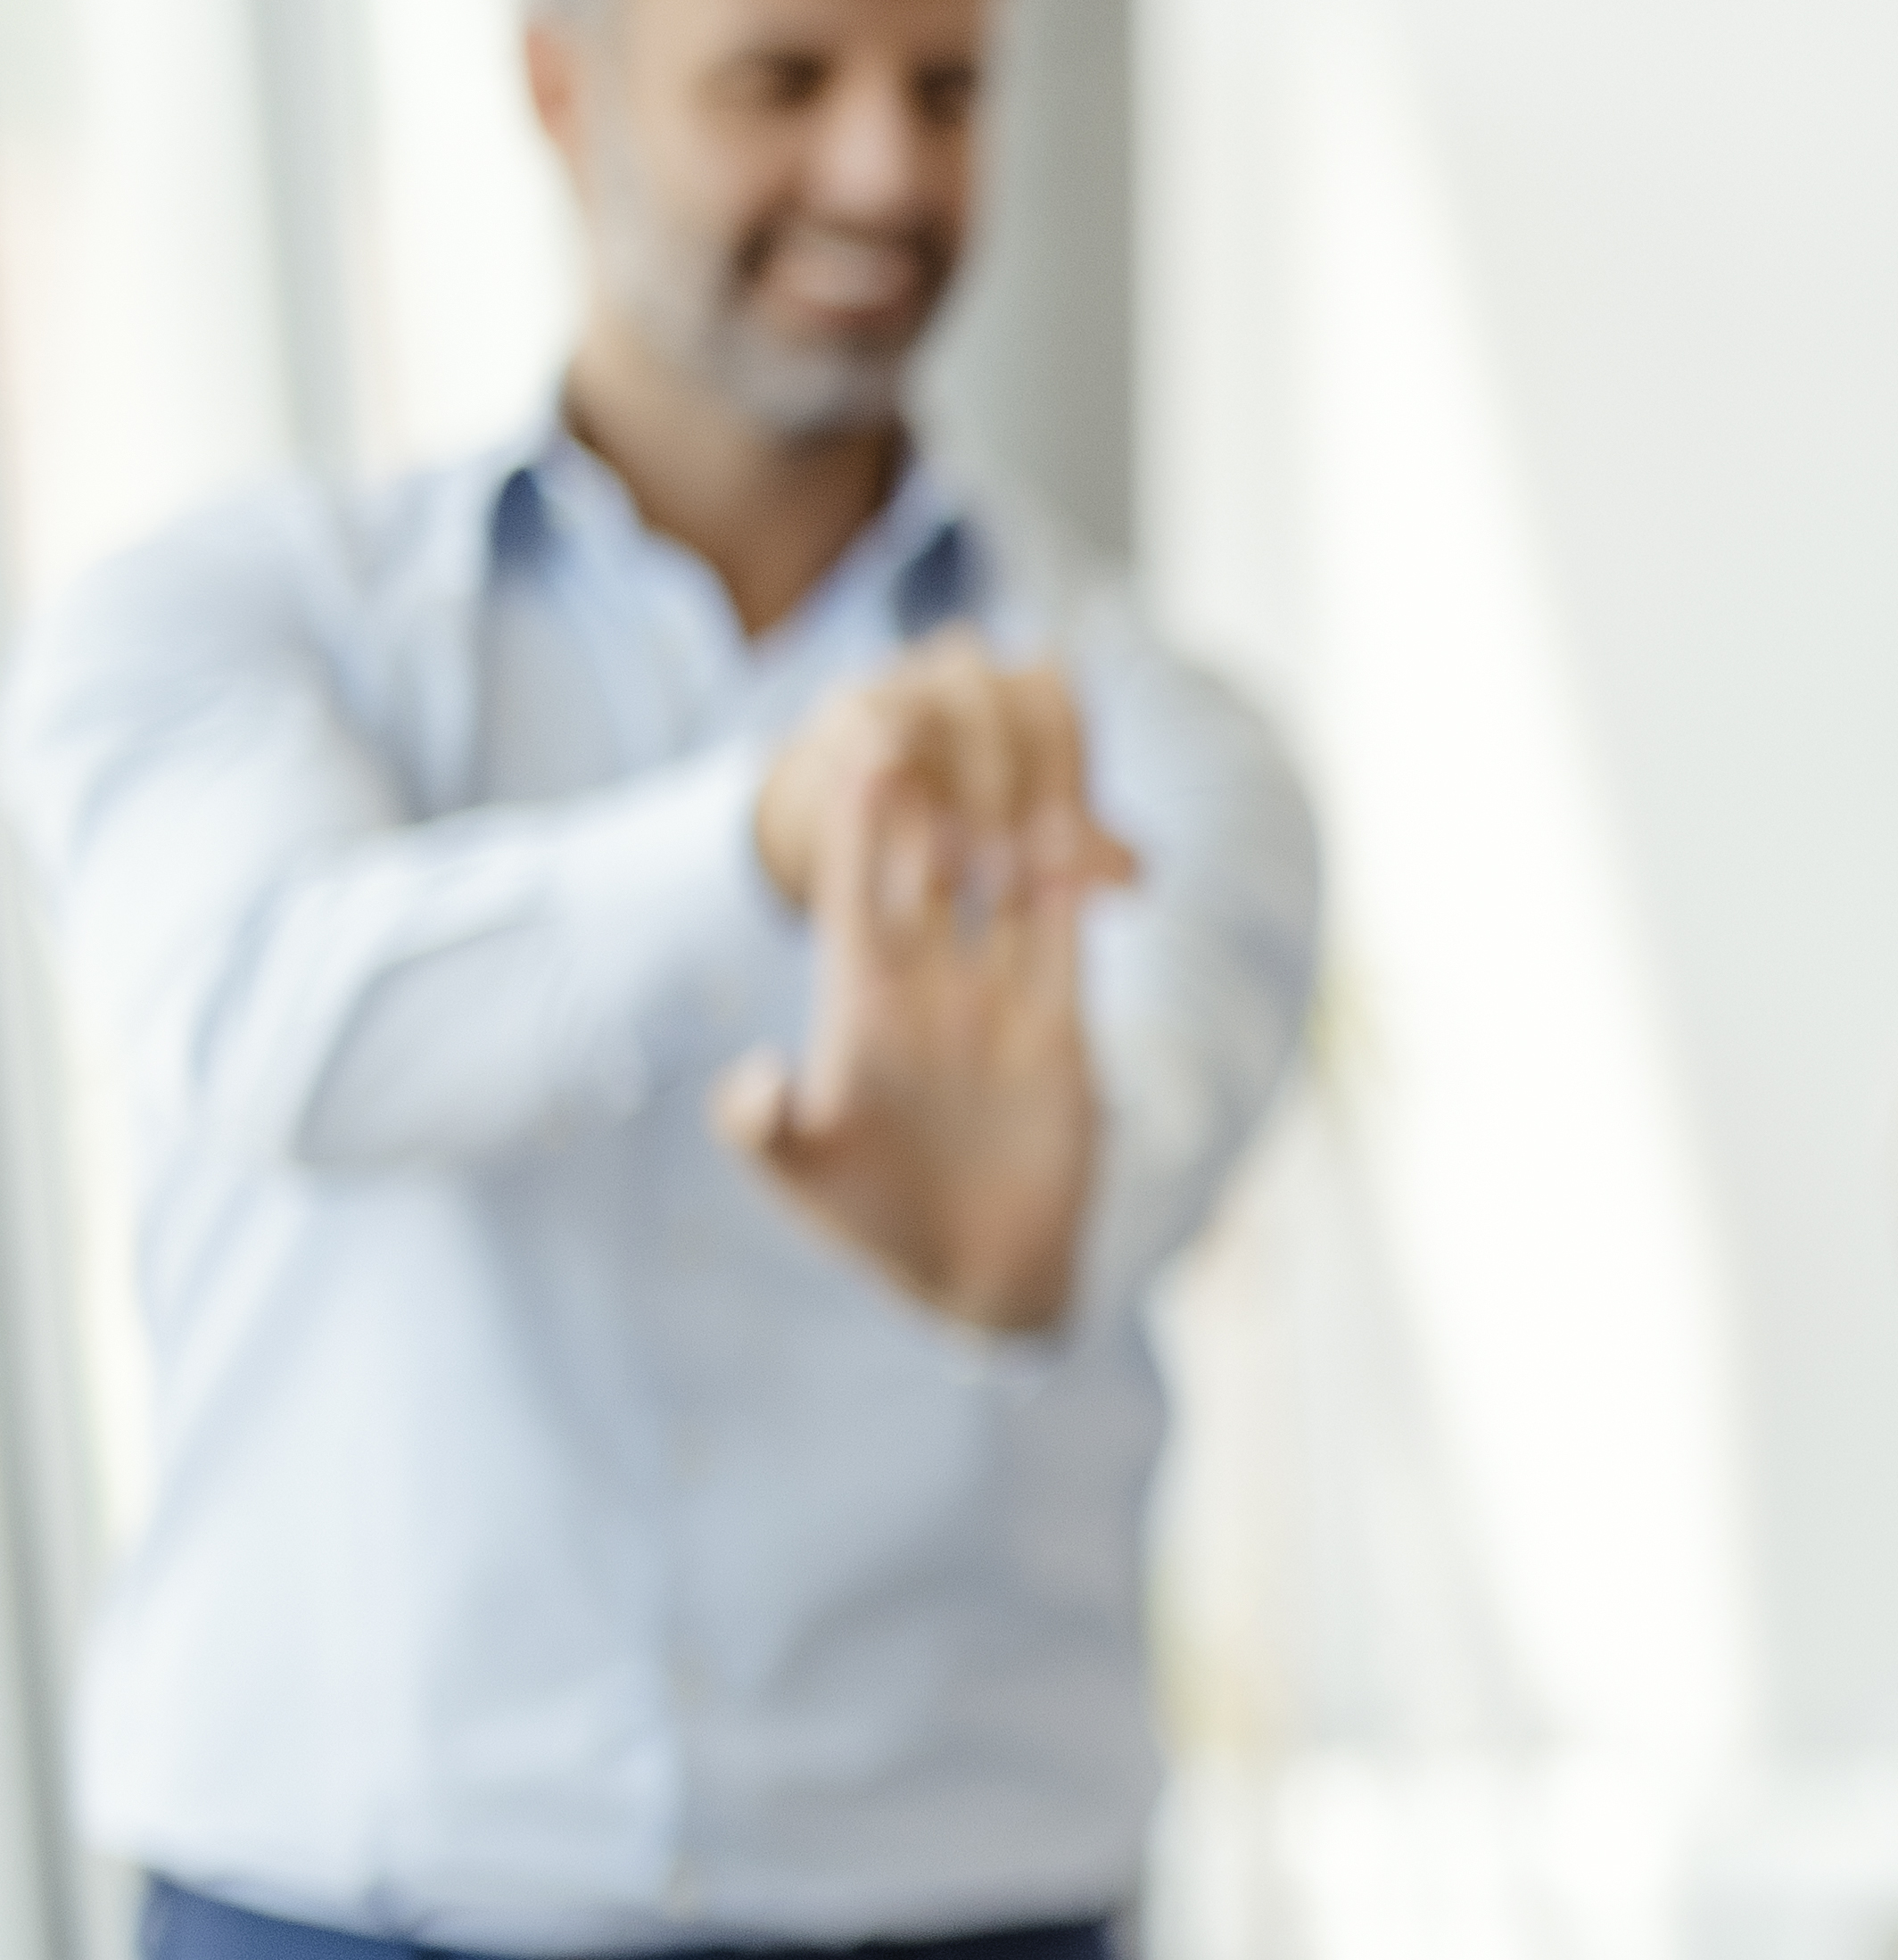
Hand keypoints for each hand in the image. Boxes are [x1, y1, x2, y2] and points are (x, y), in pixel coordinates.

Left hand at [718, 658, 1119, 1332]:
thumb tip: (751, 1083)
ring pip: (1005, 878)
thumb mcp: (806, 1180)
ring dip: (1017, 803)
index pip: (857, 891)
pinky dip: (1079, 873)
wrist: (973, 1274)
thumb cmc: (877, 1228)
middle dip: (936, 779)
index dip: (860, 819)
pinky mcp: (1058, 1023)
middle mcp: (928, 985)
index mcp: (860, 1007)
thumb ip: (769, 1130)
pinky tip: (1085, 812)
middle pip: (930, 861)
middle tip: (943, 684)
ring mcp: (993, 998)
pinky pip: (1067, 932)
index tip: (866, 737)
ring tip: (1026, 721)